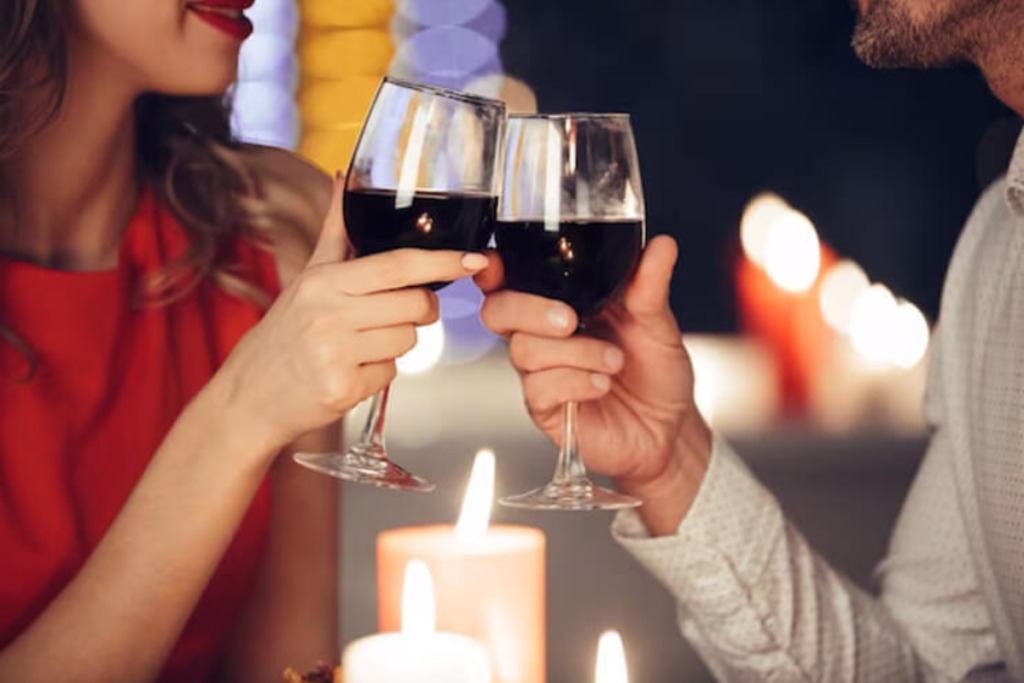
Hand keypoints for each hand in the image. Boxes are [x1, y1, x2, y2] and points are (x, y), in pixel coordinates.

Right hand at [214, 174, 489, 454]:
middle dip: (417, 310)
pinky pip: (392, 373)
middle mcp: (328, 314)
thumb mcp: (307, 278)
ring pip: (408, 340)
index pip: (397, 265)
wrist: (250, 396)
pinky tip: (352, 368)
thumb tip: (345, 179)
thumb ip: (336, 231)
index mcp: (324, 282)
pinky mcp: (343, 388)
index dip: (441, 261)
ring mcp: (335, 353)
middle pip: (415, 304)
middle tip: (392, 314)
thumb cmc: (283, 336)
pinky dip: (380, 372)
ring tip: (360, 344)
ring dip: (395, 343)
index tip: (471, 260)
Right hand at [477, 236, 711, 532]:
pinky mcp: (546, 408)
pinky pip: (539, 388)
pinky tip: (601, 384)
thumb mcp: (657, 322)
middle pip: (498, 311)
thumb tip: (661, 246)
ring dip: (574, 352)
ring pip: (523, 349)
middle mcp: (543, 335)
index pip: (509, 281)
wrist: (669, 427)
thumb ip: (650, 284)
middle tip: (570, 320)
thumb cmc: (656, 372)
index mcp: (561, 302)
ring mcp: (541, 372)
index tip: (495, 263)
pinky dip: (574, 381)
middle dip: (529, 310)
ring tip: (613, 361)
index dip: (493, 270)